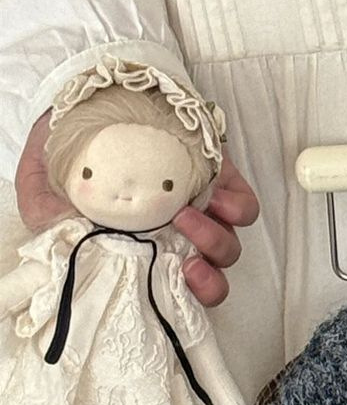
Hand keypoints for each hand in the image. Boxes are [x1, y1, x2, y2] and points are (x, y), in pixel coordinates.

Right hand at [16, 110, 258, 308]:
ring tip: (186, 217)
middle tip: (185, 260)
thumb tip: (69, 238)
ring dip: (214, 241)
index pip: (182, 290)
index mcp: (149, 252)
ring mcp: (204, 211)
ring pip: (229, 245)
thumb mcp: (44, 191)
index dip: (190, 296)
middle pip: (212, 274)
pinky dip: (238, 208)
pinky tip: (218, 200)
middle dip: (207, 278)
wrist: (83, 108)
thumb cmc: (65, 157)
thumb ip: (52, 219)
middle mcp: (181, 239)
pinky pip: (244, 205)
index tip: (176, 283)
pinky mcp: (220, 180)